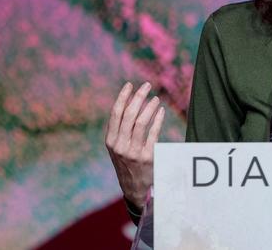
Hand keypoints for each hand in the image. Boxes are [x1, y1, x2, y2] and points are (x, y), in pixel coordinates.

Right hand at [105, 81, 165, 209]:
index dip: (122, 97)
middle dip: (138, 97)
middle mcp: (120, 146)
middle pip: (129, 114)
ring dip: (149, 107)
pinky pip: (153, 133)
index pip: (115, 114)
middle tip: (147, 85)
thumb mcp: (117, 147)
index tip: (129, 84)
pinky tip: (161, 111)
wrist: (134, 187)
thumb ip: (120, 129)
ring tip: (156, 98)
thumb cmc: (126, 162)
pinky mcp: (147, 156)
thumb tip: (129, 102)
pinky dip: (158, 119)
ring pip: (141, 122)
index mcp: (110, 141)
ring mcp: (133, 151)